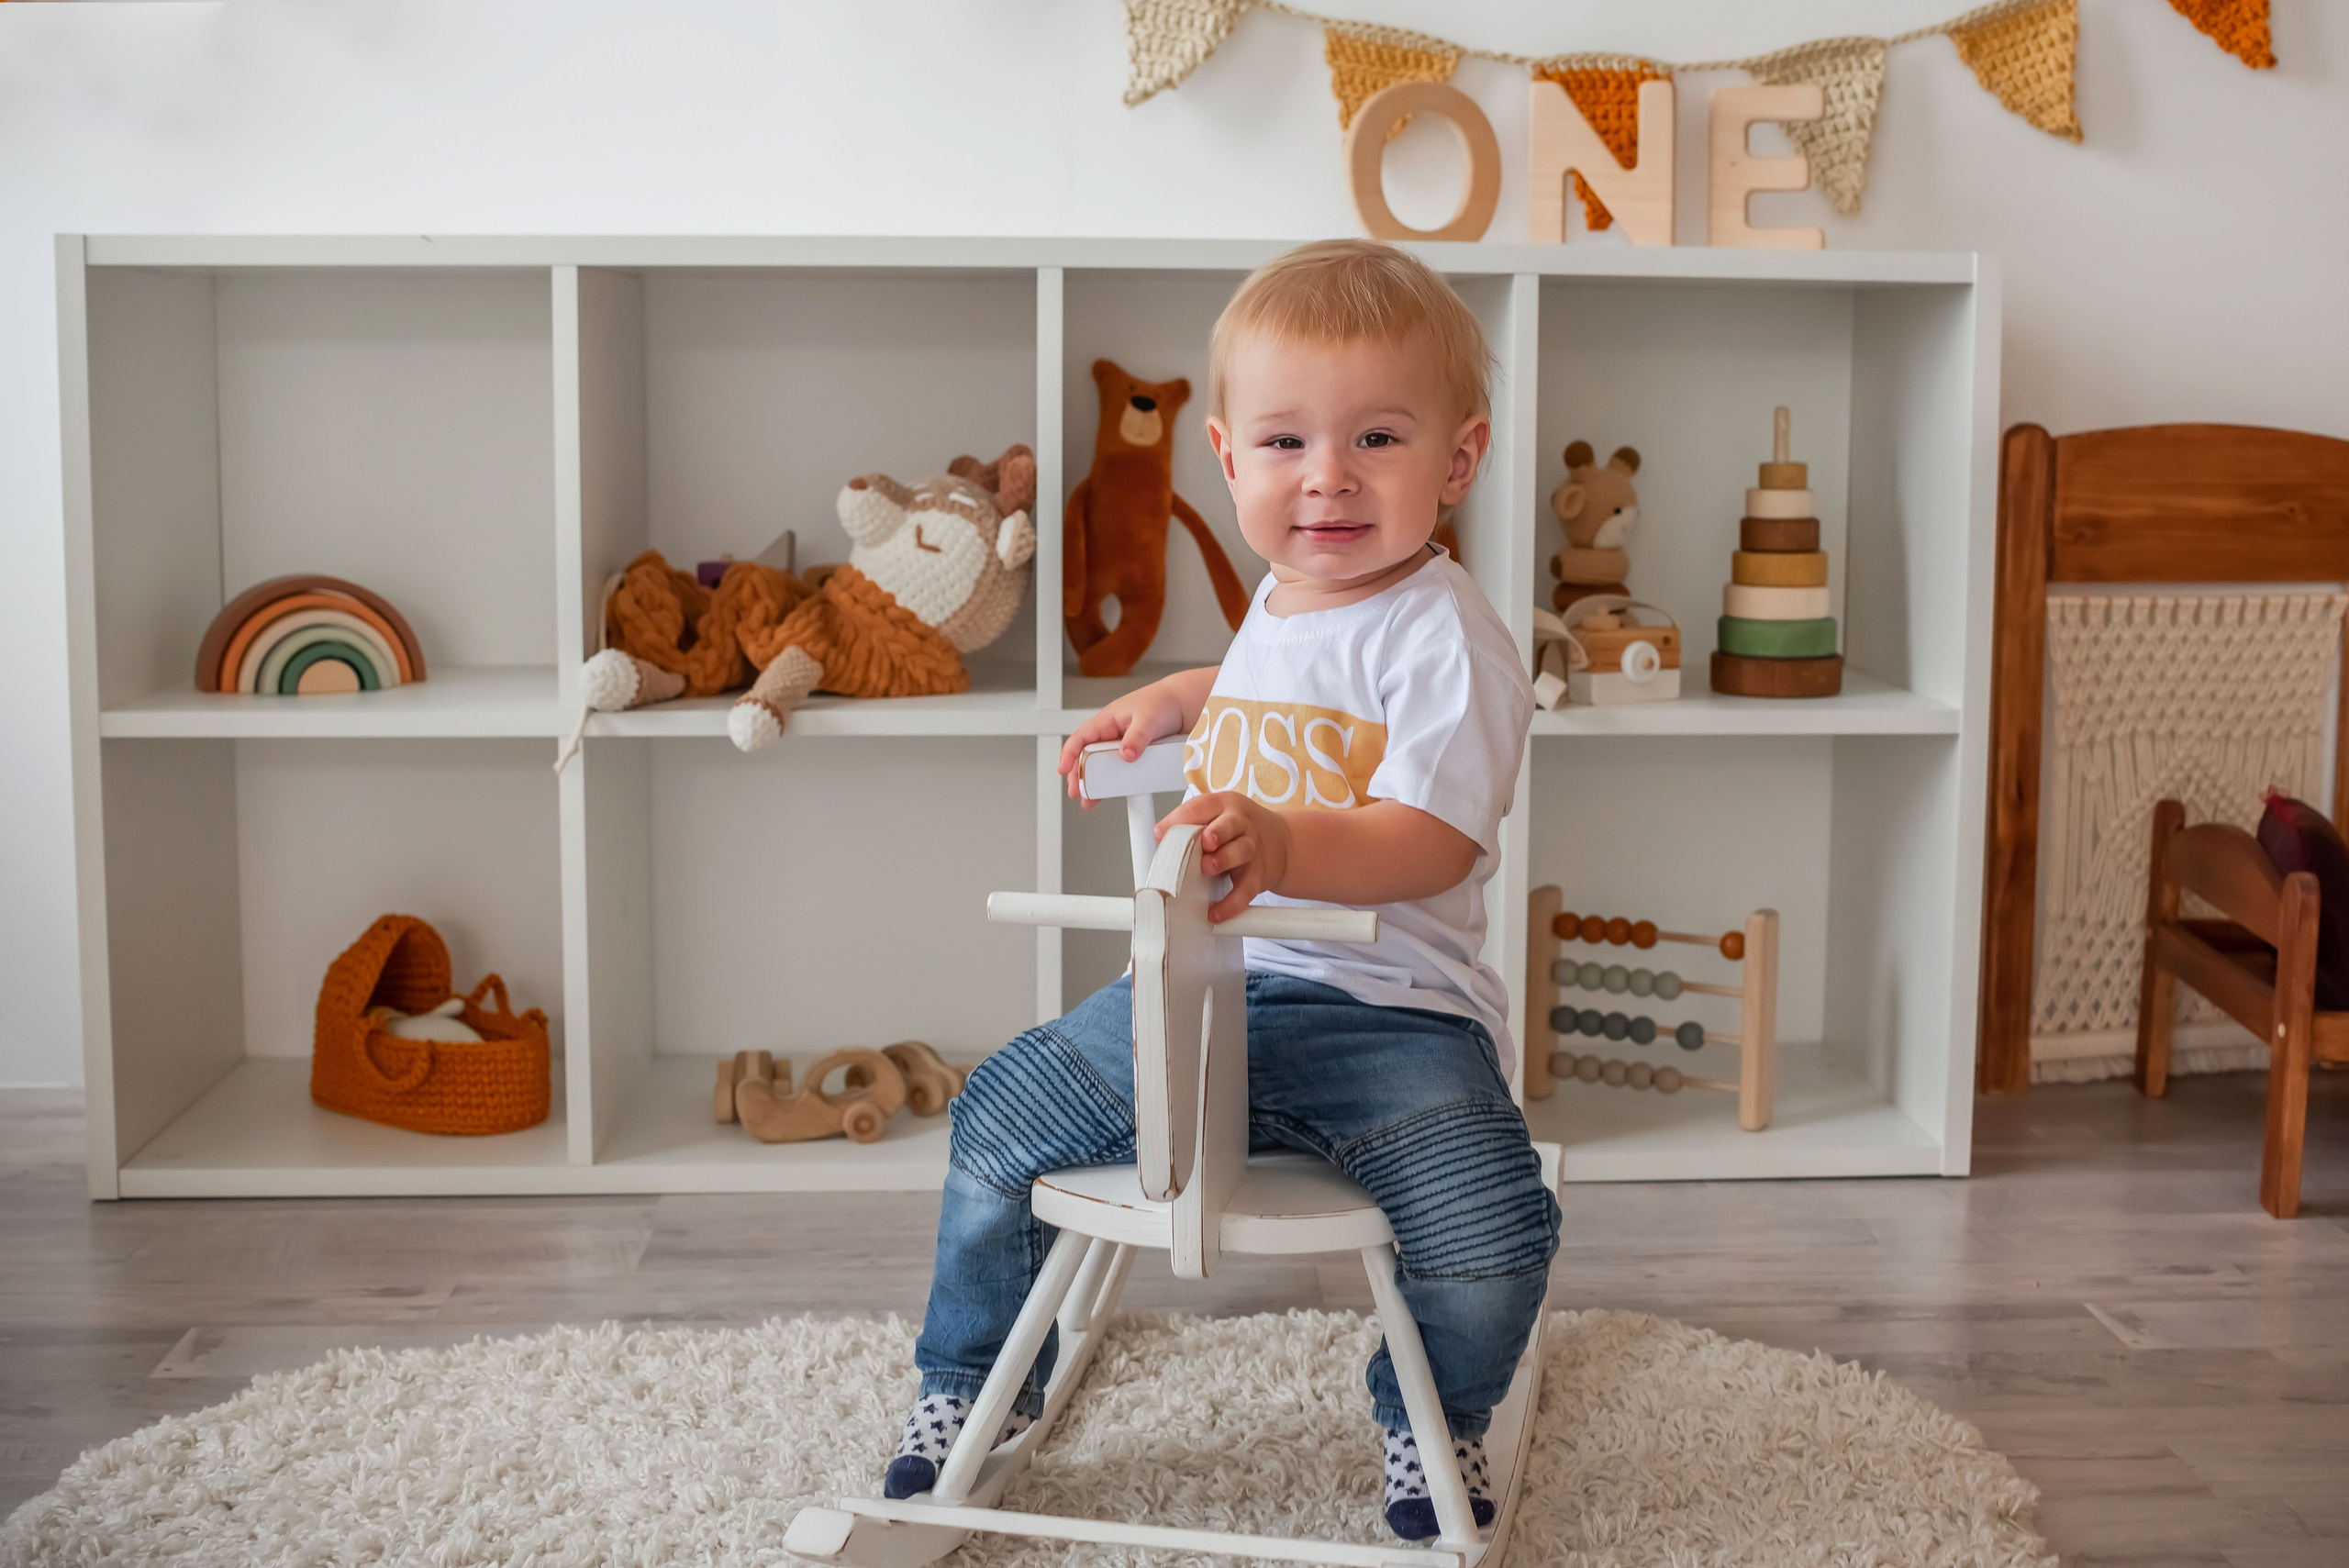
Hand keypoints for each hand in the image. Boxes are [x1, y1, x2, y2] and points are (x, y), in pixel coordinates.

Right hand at [1055, 682, 1188, 802]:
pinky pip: (1116, 769)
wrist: (1181, 705)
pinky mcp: (1131, 754)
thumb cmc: (1160, 703)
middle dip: (1078, 774)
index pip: (1081, 737)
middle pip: (1085, 755)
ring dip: (1092, 781)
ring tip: (1088, 798)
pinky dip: (1111, 782)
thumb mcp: (1148, 719)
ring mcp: (1119, 745)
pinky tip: (1108, 793)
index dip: (1070, 753)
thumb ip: (1137, 737)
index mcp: (1107, 720)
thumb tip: (1126, 755)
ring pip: (1099, 765)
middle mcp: (1109, 733)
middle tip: (1077, 791)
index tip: (1064, 769)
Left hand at [1156, 792, 1290, 921]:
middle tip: (1205, 842)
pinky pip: (1246, 890)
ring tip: (1207, 868)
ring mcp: (1252, 849)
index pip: (1202, 806)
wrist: (1283, 844)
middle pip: (1231, 824)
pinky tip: (1215, 912)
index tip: (1161, 833)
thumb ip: (1190, 824)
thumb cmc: (1239, 830)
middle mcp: (1241, 825)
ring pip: (1242, 851)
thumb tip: (1161, 838)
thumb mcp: (1217, 815)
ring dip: (1224, 860)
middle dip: (1217, 832)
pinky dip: (1231, 903)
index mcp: (1225, 806)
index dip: (1181, 818)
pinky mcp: (1259, 875)